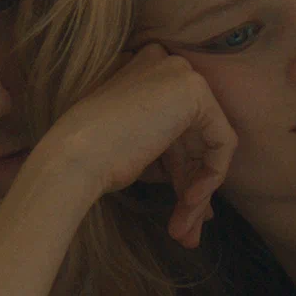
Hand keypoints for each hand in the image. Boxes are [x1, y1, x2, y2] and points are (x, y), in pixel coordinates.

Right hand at [33, 45, 234, 245]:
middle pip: (195, 137)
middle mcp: (165, 63)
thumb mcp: (140, 152)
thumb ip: (172, 160)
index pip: (179, 127)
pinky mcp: (195, 91)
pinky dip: (210, 176)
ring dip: (197, 192)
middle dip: (191, 186)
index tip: (178, 209)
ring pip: (208, 144)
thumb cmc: (93, 159)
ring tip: (183, 231)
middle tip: (183, 230)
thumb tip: (204, 203)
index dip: (180, 171)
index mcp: (145, 71)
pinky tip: (188, 202)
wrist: (73, 158)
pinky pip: (222, 141)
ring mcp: (180, 73)